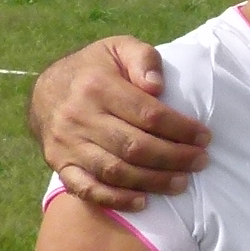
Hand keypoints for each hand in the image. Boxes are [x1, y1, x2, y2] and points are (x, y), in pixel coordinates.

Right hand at [29, 38, 208, 210]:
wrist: (45, 90)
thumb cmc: (93, 69)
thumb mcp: (117, 48)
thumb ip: (142, 59)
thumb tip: (158, 86)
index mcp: (97, 86)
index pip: (147, 114)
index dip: (180, 129)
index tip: (204, 137)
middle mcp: (80, 117)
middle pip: (135, 146)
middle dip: (174, 158)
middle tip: (200, 162)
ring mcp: (68, 144)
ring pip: (115, 171)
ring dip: (153, 181)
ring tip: (181, 183)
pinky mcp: (60, 165)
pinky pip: (87, 189)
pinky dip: (115, 200)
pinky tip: (142, 202)